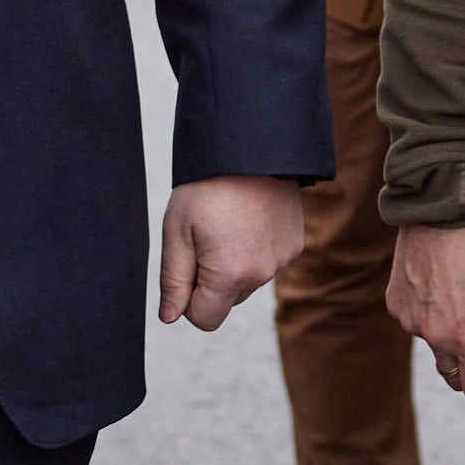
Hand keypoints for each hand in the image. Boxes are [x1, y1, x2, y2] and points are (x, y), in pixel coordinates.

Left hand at [158, 175, 304, 330]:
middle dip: (211, 280)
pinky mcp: (294, 244)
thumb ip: (173, 280)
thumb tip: (170, 317)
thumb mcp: (176, 230)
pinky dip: (255, 248)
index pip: (204, 319)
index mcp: (229, 274)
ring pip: (247, 281)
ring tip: (227, 222)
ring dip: (234, 264)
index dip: (188, 298)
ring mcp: (282, 259)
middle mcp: (262, 274)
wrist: (250, 146)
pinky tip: (248, 218)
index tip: (186, 265)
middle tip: (204, 237)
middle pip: (226, 300)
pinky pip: (267, 262)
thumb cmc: (207, 186)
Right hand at [388, 222, 464, 402]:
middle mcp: (434, 336)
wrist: (443, 209)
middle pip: (453, 374)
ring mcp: (410, 319)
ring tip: (460, 291)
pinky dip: (429, 310)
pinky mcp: (395, 302)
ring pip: (433, 343)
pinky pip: (415, 319)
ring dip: (449, 331)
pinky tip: (439, 280)